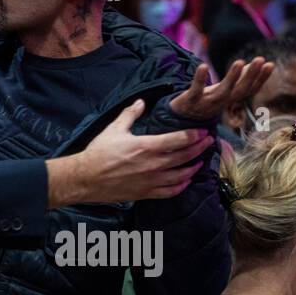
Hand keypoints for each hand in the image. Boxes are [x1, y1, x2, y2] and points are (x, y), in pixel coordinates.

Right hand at [48, 99, 212, 206]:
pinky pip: (171, 191)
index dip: (194, 135)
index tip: (202, 132)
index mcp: (147, 146)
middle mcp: (154, 164)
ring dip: (194, 167)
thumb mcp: (114, 129)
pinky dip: (182, 185)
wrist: (86, 178)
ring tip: (200, 160)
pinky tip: (185, 180)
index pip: (179, 139)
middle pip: (185, 156)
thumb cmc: (99, 152)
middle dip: (200, 148)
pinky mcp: (147, 193)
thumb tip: (141, 102)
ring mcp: (152, 180)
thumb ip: (130, 114)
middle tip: (208, 142)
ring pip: (182, 175)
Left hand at [170, 58, 272, 121]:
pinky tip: (203, 66)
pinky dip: (199, 79)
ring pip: (222, 92)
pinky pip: (195, 90)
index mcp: (230, 99)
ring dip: (232, 77)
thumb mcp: (223, 92)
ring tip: (239, 62)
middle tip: (260, 59)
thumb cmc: (205, 102)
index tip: (270, 64)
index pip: (249, 90)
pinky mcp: (190, 100)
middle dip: (251, 75)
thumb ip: (237, 81)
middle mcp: (221, 102)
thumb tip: (251, 66)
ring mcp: (206, 103)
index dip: (260, 78)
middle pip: (239, 90)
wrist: (181, 119)